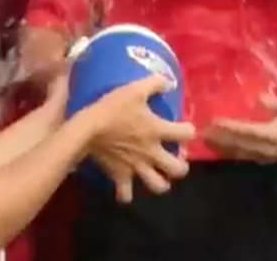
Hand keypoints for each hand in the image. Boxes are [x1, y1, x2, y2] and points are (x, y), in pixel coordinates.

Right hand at [85, 75, 194, 202]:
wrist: (87, 128)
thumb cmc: (113, 107)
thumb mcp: (134, 89)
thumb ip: (154, 83)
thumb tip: (168, 81)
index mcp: (158, 131)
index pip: (187, 134)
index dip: (189, 130)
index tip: (185, 128)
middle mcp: (152, 152)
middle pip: (178, 170)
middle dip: (181, 166)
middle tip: (175, 159)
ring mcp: (136, 167)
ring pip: (158, 186)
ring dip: (161, 182)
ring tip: (157, 174)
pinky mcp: (120, 176)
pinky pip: (125, 194)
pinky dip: (127, 193)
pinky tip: (127, 186)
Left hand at [204, 95, 276, 163]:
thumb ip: (276, 103)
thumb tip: (259, 98)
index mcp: (276, 133)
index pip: (249, 131)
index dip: (232, 128)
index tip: (215, 121)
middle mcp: (269, 148)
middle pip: (241, 145)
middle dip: (221, 139)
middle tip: (202, 132)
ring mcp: (266, 156)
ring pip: (240, 153)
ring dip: (222, 148)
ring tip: (205, 140)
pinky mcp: (264, 159)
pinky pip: (244, 157)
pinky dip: (229, 153)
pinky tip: (217, 148)